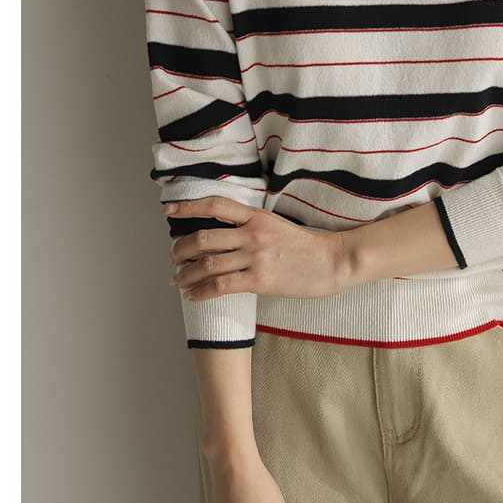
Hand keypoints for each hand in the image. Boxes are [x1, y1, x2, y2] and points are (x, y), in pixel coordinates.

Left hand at [164, 197, 354, 300]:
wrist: (333, 262)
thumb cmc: (307, 248)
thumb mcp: (277, 226)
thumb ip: (252, 227)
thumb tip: (226, 236)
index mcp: (256, 216)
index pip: (214, 205)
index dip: (187, 207)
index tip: (168, 212)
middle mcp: (252, 233)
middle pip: (203, 238)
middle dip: (180, 249)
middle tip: (172, 258)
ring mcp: (255, 257)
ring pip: (207, 264)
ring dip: (185, 274)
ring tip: (177, 280)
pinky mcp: (259, 280)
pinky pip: (220, 285)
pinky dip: (201, 291)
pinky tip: (192, 296)